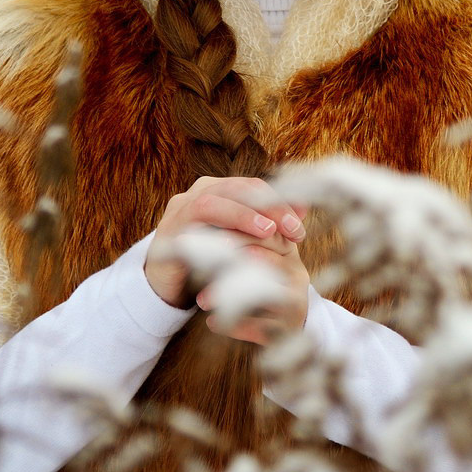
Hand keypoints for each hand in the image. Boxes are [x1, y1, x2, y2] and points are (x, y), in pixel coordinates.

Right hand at [145, 175, 309, 344]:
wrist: (168, 284)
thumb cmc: (210, 260)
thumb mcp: (244, 242)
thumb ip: (269, 225)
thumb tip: (303, 211)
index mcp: (219, 190)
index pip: (254, 186)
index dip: (280, 200)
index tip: (303, 220)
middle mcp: (199, 193)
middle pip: (238, 188)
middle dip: (269, 206)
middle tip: (293, 229)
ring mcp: (180, 210)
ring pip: (213, 201)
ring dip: (243, 215)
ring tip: (268, 231)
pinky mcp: (168, 233)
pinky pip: (191, 228)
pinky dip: (213, 236)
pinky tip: (233, 249)